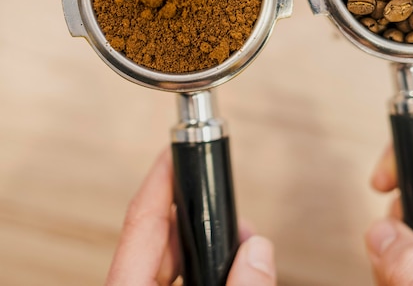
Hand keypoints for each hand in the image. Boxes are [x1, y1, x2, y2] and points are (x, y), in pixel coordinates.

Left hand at [105, 148, 275, 285]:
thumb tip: (258, 251)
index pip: (141, 223)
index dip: (159, 180)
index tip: (172, 152)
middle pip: (160, 239)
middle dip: (199, 214)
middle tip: (222, 196)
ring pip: (173, 261)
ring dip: (208, 244)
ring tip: (241, 239)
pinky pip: (181, 279)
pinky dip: (207, 268)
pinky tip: (232, 268)